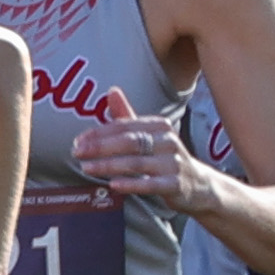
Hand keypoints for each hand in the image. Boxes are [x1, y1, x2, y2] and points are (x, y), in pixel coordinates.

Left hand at [71, 85, 205, 214]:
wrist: (198, 184)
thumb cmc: (163, 157)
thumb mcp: (148, 134)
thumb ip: (127, 116)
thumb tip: (112, 90)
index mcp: (158, 126)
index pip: (125, 126)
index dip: (99, 133)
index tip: (78, 141)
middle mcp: (168, 141)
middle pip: (130, 141)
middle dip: (101, 146)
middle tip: (77, 152)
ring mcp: (173, 163)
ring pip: (137, 162)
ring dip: (109, 165)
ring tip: (86, 168)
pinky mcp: (176, 184)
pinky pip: (152, 184)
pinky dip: (132, 184)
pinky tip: (113, 185)